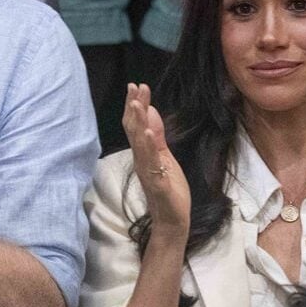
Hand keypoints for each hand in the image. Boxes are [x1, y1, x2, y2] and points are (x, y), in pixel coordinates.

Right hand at [123, 84, 189, 236]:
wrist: (172, 220)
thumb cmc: (169, 190)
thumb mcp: (165, 158)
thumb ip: (156, 137)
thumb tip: (150, 113)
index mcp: (143, 153)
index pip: (135, 126)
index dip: (134, 106)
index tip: (135, 86)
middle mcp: (141, 159)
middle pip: (134, 129)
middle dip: (134, 107)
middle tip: (134, 86)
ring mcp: (147, 170)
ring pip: (139, 143)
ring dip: (137, 122)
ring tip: (136, 103)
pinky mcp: (157, 181)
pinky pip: (151, 161)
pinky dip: (148, 145)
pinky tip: (146, 132)